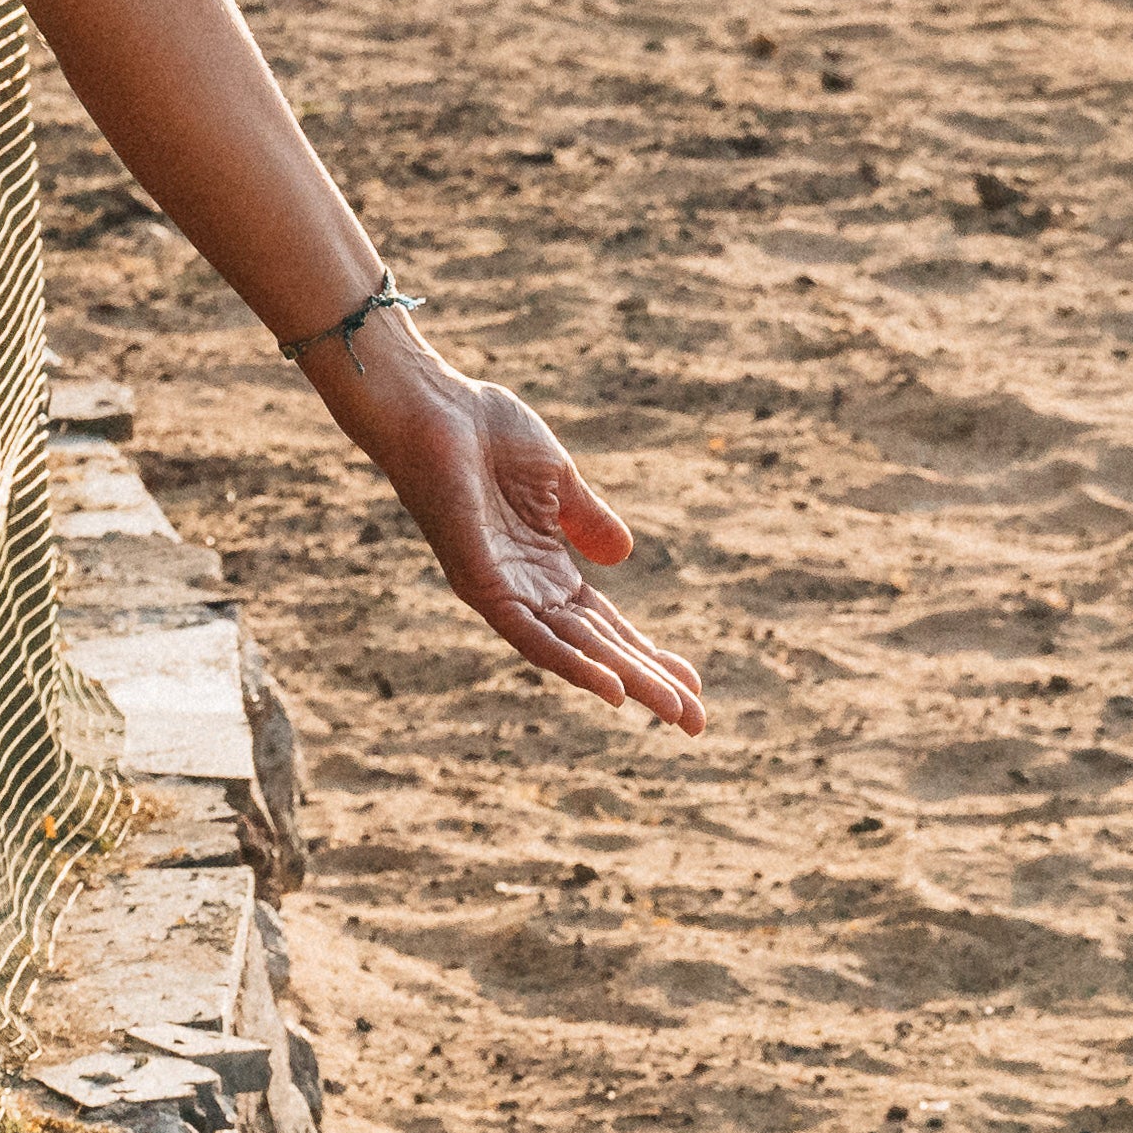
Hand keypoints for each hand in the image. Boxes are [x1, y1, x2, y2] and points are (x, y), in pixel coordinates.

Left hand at [312, 326, 704, 733]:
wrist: (436, 408)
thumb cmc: (486, 433)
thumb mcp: (558, 480)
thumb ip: (588, 520)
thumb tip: (623, 556)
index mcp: (546, 568)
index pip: (607, 626)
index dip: (650, 655)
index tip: (694, 684)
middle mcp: (526, 590)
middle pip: (599, 650)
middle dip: (650, 685)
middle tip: (697, 723)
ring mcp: (504, 592)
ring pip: (575, 652)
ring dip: (626, 683)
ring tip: (674, 713)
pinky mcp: (481, 586)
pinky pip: (532, 637)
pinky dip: (572, 665)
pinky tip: (612, 690)